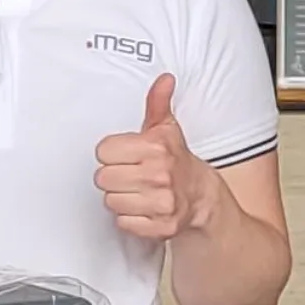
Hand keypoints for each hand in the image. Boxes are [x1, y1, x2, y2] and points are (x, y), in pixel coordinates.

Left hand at [95, 73, 215, 241]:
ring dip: (120, 198)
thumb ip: (158, 102)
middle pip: (103, 178)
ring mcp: (161, 202)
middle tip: (130, 175)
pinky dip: (130, 218)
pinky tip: (142, 208)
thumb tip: (164, 79)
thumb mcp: (166, 129)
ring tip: (137, 192)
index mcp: (155, 148)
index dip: (111, 153)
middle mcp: (158, 175)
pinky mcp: (160, 226)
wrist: (202, 197)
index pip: (103, 150)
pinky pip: (123, 222)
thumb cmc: (177, 161)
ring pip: (110, 201)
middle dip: (113, 177)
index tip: (125, 156)